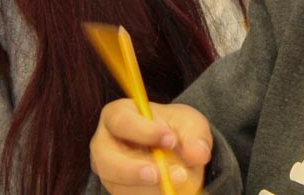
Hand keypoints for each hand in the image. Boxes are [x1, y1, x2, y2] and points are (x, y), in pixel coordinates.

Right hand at [90, 98, 211, 194]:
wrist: (173, 151)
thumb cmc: (173, 129)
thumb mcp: (189, 124)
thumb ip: (194, 135)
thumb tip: (198, 153)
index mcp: (117, 115)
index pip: (121, 121)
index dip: (144, 131)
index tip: (171, 139)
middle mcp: (104, 144)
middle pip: (106, 159)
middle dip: (134, 169)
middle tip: (161, 173)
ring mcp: (108, 172)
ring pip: (117, 185)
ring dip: (148, 188)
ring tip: (176, 182)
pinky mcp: (118, 191)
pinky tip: (170, 190)